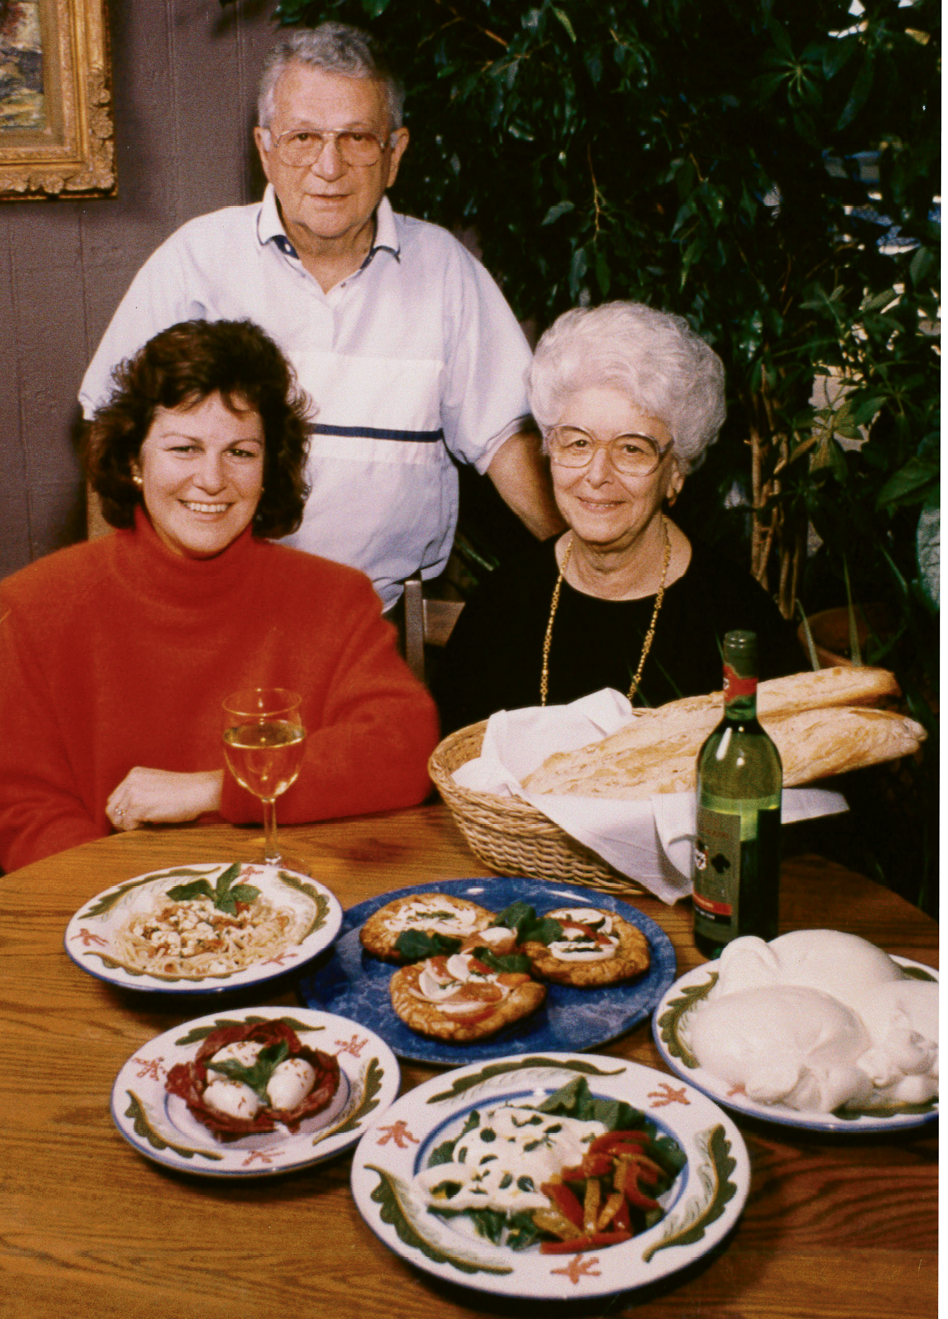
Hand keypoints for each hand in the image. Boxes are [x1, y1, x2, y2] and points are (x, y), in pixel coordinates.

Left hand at [106, 768, 223, 830]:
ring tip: (144, 827)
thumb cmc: (187, 792)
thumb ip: (142, 793)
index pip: (116, 797)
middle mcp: (131, 781)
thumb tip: (129, 815)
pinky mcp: (137, 806)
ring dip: (128, 826)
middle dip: (120, 821)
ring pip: (116, 818)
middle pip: (111, 807)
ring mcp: (133, 793)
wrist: (200, 791)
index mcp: (135, 774)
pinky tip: (151, 826)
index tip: (132, 821)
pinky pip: (128, 825)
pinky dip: (137, 830)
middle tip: (134, 829)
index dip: (121, 812)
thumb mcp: (158, 786)